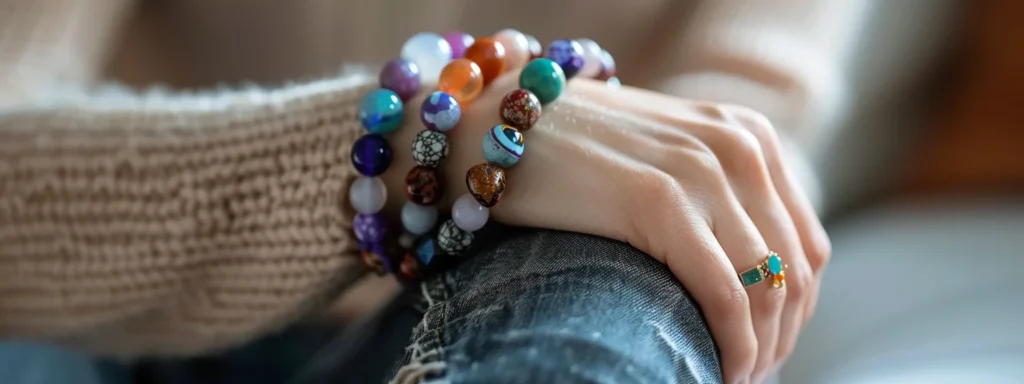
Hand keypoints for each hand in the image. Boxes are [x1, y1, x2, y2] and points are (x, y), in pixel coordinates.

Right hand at [384, 74, 830, 383]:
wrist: (501, 125)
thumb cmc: (575, 154)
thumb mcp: (666, 160)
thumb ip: (715, 198)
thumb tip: (750, 274)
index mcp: (748, 138)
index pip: (805, 244)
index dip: (797, 310)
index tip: (769, 348)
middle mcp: (738, 148)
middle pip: (794, 270)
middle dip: (782, 337)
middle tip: (751, 374)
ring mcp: (701, 170)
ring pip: (765, 287)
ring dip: (759, 349)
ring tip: (732, 378)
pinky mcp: (659, 201)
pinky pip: (723, 292)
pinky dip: (733, 343)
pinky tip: (719, 371)